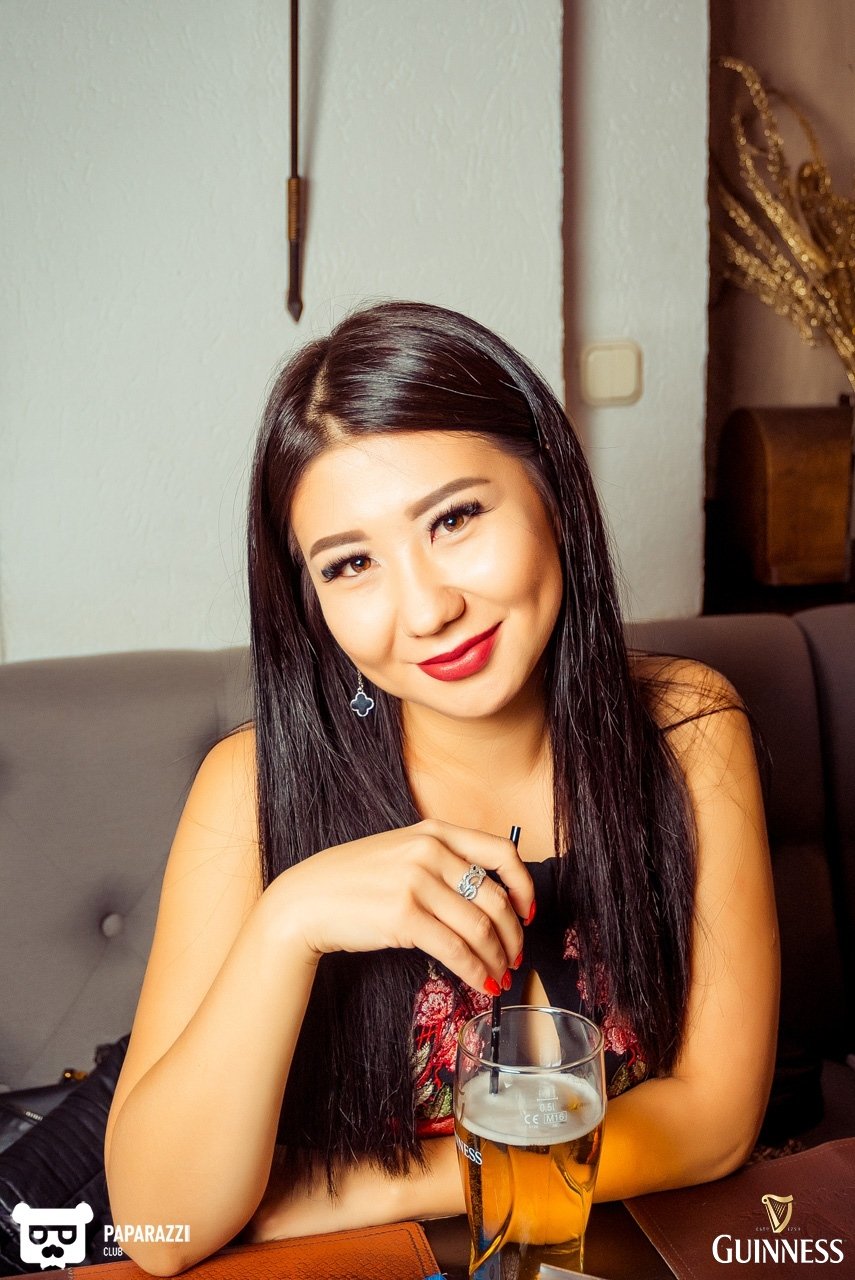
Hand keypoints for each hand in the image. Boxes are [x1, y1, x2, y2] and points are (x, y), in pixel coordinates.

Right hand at [264, 819, 533, 994]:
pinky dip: (475, 970)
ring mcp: (416, 882)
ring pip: (480, 927)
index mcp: (435, 831)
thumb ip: (443, 861)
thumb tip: (491, 898)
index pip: (502, 852)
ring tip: (500, 975)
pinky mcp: (404, 916)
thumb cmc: (356, 880)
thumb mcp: (402, 851)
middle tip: (515, 957)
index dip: (524, 886)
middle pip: (496, 898)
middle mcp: (430, 851)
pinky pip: (455, 948)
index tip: (528, 912)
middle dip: (513, 935)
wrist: (307, 899)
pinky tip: (482, 983)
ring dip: (497, 958)